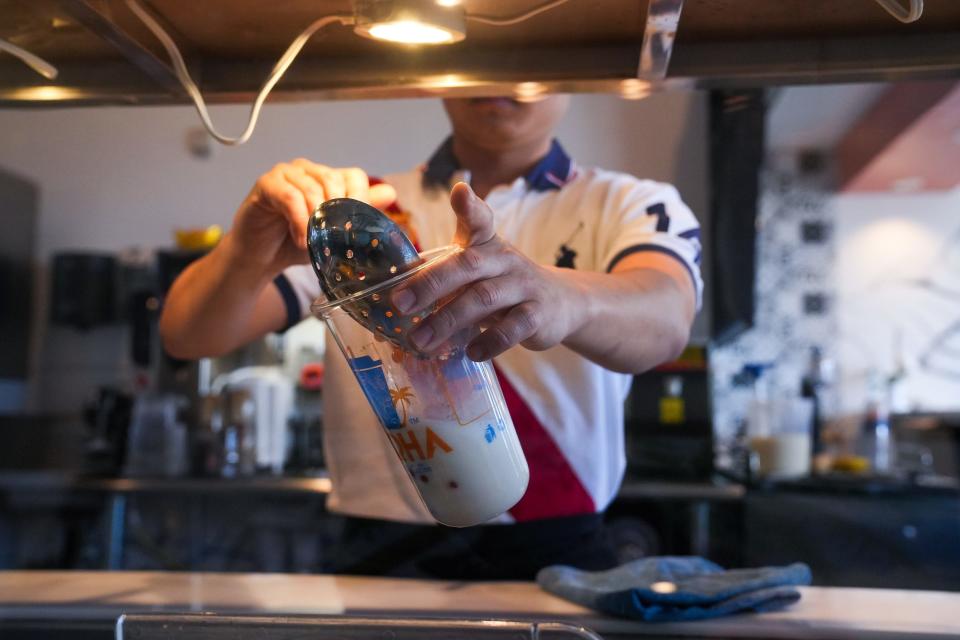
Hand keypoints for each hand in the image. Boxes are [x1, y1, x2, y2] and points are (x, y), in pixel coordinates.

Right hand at [229, 158, 395, 274]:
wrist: (260, 258)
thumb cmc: (295, 243)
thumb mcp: (332, 233)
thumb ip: (357, 213)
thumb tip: (389, 193)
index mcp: (327, 178)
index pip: (354, 176)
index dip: (360, 199)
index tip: (358, 227)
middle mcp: (308, 170)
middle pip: (334, 180)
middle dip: (338, 213)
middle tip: (335, 239)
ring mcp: (286, 173)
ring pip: (313, 189)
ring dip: (316, 222)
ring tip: (313, 245)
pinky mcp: (266, 183)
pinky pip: (290, 197)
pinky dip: (299, 221)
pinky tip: (300, 240)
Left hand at [392, 182, 585, 360]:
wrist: (561, 302)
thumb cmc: (503, 285)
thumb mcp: (478, 272)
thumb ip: (444, 276)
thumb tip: (396, 299)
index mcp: (487, 244)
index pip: (479, 219)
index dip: (470, 206)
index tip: (459, 192)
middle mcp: (505, 259)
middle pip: (468, 265)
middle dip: (431, 283)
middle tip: (401, 304)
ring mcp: (524, 286)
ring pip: (484, 299)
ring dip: (448, 320)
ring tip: (421, 340)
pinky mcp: (538, 315)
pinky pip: (512, 329)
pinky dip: (489, 342)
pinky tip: (471, 353)